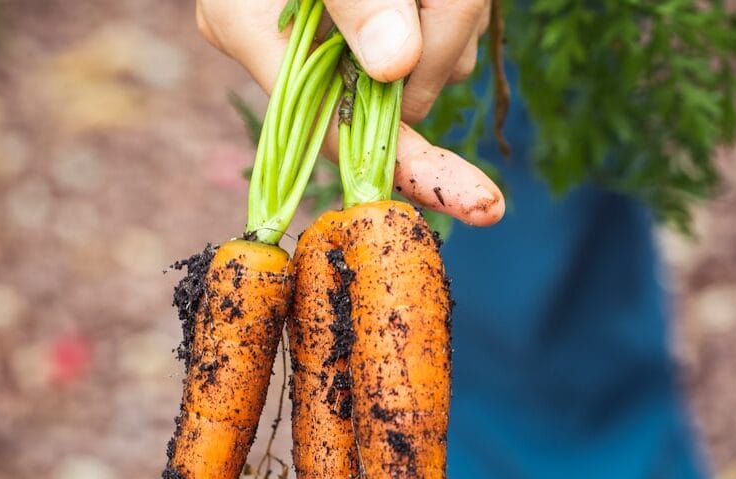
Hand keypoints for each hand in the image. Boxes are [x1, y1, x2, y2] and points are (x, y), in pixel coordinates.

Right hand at [196, 0, 504, 225]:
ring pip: (434, 62)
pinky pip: (442, 33)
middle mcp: (295, 48)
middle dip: (443, 42)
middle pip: (402, 95)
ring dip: (455, 12)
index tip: (480, 202)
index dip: (413, 168)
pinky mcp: (379, 20)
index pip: (340, 134)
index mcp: (255, 33)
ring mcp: (340, 36)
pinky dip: (454, 5)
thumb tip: (396, 66)